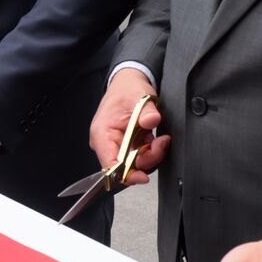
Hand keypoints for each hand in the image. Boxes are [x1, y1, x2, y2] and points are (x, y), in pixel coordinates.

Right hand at [89, 68, 168, 182]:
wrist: (128, 84)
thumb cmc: (126, 90)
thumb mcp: (139, 96)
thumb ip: (146, 111)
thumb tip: (151, 120)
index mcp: (102, 133)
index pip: (109, 164)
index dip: (126, 174)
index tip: (142, 176)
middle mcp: (107, 143)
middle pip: (126, 167)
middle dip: (147, 158)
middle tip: (160, 143)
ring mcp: (117, 146)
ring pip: (135, 164)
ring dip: (151, 154)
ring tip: (159, 138)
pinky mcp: (126, 146)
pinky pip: (140, 157)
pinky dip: (150, 151)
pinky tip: (154, 139)